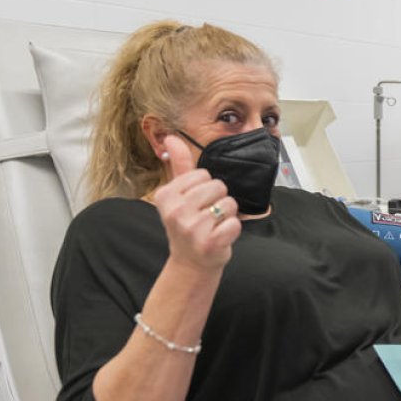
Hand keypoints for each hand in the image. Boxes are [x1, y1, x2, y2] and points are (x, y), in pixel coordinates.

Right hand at [151, 135, 240, 274]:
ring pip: (229, 203)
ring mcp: (192, 228)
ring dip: (226, 215)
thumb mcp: (179, 195)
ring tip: (212, 226)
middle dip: (218, 200)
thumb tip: (171, 137)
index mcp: (165, 195)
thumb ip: (179, 165)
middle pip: (219, 186)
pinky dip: (232, 231)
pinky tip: (219, 238)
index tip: (194, 204)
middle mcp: (175, 211)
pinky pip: (235, 224)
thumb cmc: (187, 224)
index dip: (205, 188)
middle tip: (205, 217)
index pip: (204, 174)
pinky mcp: (210, 243)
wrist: (190, 263)